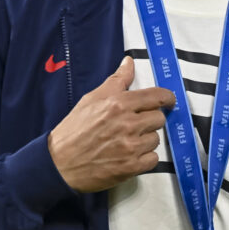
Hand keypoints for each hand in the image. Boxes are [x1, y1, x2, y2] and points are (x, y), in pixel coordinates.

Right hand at [48, 56, 175, 191]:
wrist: (60, 163)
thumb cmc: (74, 129)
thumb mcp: (92, 98)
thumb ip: (116, 81)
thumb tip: (129, 62)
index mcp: (118, 103)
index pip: (157, 96)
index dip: (167, 98)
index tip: (169, 101)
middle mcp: (128, 123)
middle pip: (159, 118)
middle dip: (150, 119)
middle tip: (136, 123)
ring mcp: (130, 146)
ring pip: (156, 139)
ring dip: (146, 139)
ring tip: (128, 141)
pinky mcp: (131, 167)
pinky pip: (153, 158)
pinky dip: (145, 158)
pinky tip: (130, 155)